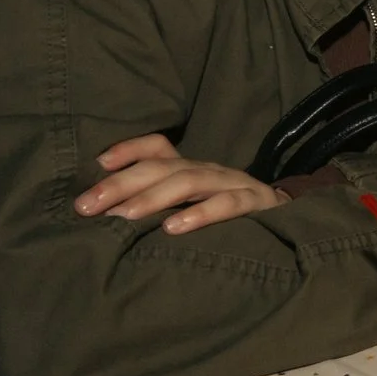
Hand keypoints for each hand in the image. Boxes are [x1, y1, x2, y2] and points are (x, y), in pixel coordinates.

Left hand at [74, 135, 285, 234]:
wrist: (289, 222)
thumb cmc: (229, 219)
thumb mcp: (193, 207)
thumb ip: (159, 206)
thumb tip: (108, 216)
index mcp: (192, 168)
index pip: (158, 147)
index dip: (128, 149)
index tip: (97, 164)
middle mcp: (209, 170)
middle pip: (163, 165)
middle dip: (121, 183)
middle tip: (87, 205)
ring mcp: (233, 184)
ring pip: (189, 181)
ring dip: (153, 198)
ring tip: (124, 216)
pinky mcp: (257, 204)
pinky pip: (228, 205)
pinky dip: (200, 214)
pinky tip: (173, 229)